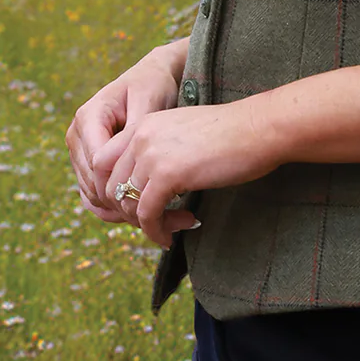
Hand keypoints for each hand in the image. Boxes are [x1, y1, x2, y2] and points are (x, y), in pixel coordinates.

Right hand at [65, 40, 186, 223]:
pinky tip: (142, 212)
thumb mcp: (148, 102)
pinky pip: (94, 196)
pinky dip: (114, 208)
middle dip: (123, 202)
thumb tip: (119, 161)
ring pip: (92, 195)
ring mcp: (79, 151)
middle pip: (92, 184)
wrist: (150, 78)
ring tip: (156, 216)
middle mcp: (77, 136)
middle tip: (159, 214)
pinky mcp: (86, 164)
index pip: (97, 165)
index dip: (122, 185)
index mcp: (87, 117)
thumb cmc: (152, 85)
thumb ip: (133, 132)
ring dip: (120, 209)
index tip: (153, 196)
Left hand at [93, 98, 282, 248]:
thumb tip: (145, 185)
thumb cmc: (229, 134)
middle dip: (129, 211)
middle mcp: (140, 135)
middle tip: (156, 222)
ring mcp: (151, 154)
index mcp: (143, 123)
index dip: (113, 190)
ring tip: (170, 229)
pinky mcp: (167, 174)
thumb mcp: (181, 135)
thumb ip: (158, 152)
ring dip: (147, 224)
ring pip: (128, 203)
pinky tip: (171, 236)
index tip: (136, 206)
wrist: (257, 128)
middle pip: (111, 186)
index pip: (102, 163)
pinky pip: (147, 214)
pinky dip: (156, 231)